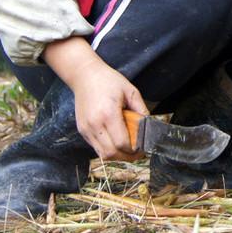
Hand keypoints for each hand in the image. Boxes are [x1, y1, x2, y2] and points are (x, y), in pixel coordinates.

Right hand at [43, 37, 148, 160]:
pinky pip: (95, 148)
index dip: (134, 150)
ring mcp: (86, 129)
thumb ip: (141, 109)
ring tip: (127, 149)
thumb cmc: (108, 81)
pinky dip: (107, 149)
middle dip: (127, 156)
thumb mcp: (130, 91)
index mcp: (108, 114)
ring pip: (102, 154)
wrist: (84, 76)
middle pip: (112, 153)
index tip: (143, 148)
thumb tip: (150, 125)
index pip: (122, 143)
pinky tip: (116, 142)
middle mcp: (95, 124)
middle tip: (138, 153)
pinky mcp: (82, 130)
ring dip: (117, 155)